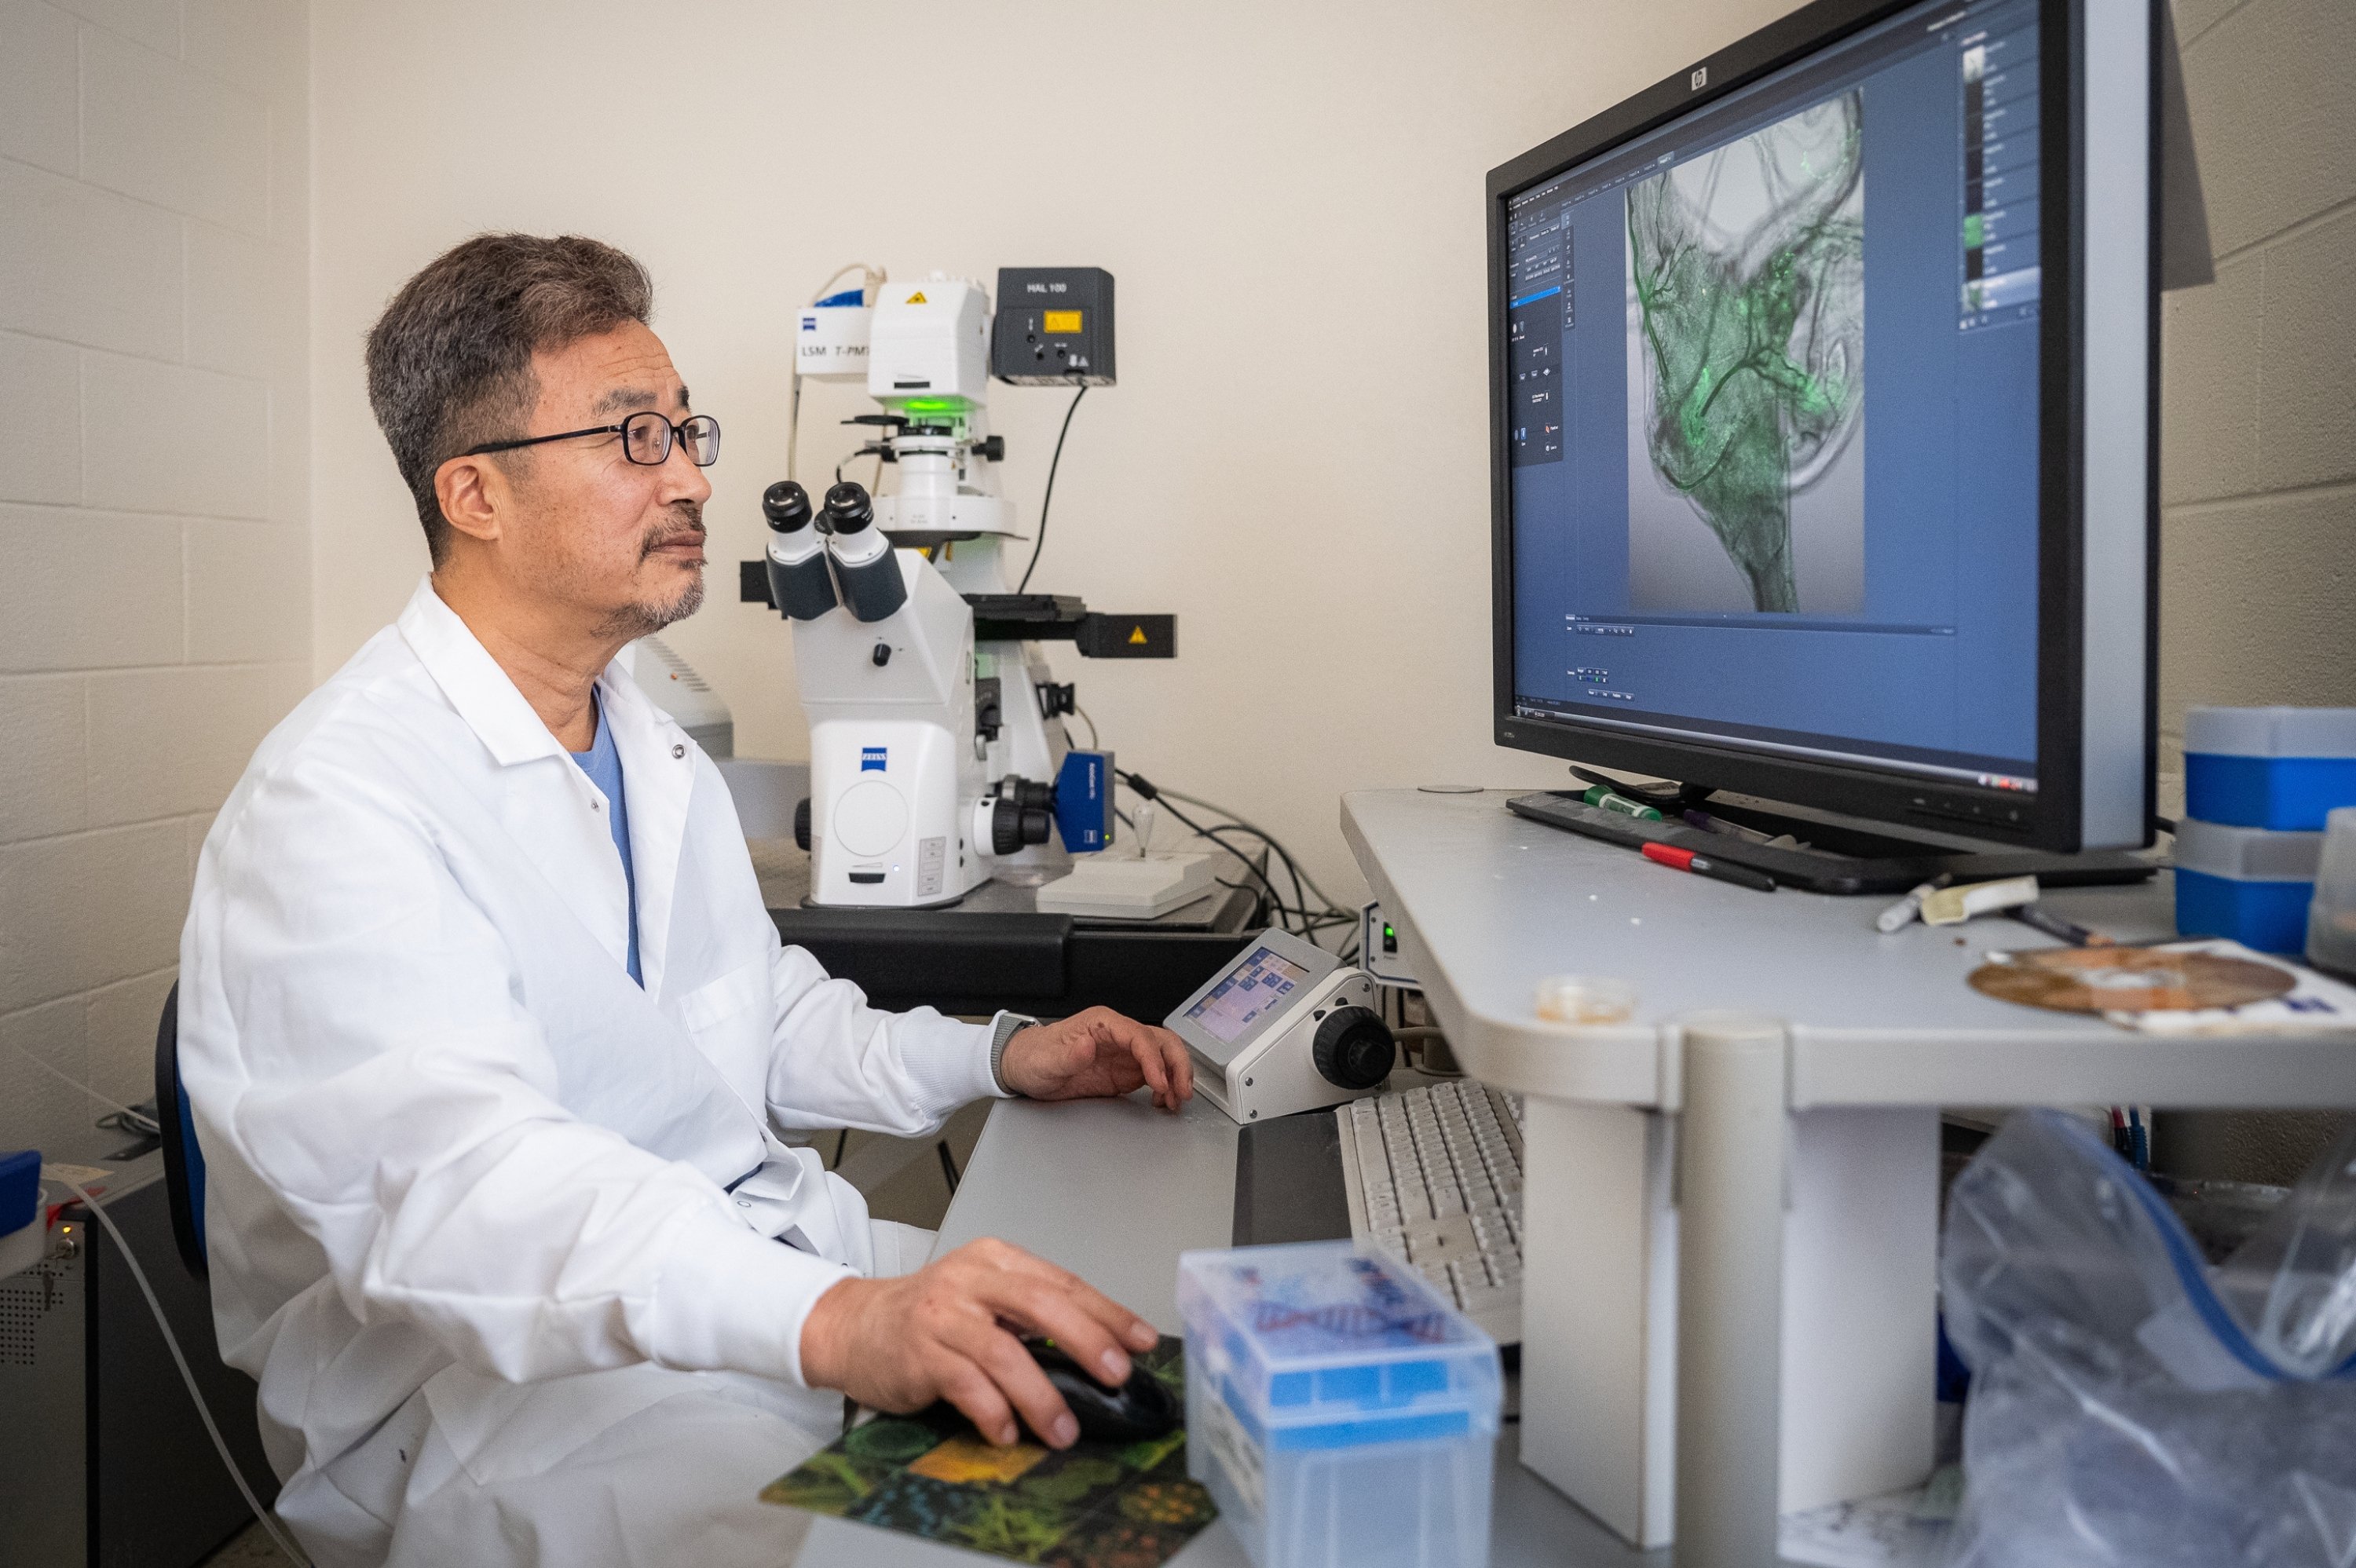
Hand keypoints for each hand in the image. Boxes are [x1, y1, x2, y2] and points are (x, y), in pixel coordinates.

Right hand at [798, 1237, 1159, 1448]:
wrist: (852, 1325)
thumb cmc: (925, 1317)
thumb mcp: (980, 1297)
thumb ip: (1028, 1314)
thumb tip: (1097, 1352)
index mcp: (994, 1260)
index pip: (1062, 1282)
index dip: (1107, 1312)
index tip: (1141, 1340)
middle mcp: (970, 1281)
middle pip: (1041, 1305)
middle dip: (1087, 1341)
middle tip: (1117, 1375)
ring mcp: (943, 1316)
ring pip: (1005, 1353)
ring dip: (1041, 1396)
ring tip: (1064, 1429)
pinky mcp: (920, 1353)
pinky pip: (966, 1386)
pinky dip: (993, 1413)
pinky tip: (1008, 1433)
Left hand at [1000, 1007, 1192, 1109]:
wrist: (1025, 1068)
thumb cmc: (1034, 1057)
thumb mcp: (1046, 1060)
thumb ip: (1068, 1055)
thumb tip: (1088, 1045)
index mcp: (1102, 1024)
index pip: (1139, 1035)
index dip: (1153, 1058)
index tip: (1158, 1082)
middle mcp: (1118, 1035)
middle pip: (1161, 1041)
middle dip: (1177, 1064)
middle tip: (1181, 1091)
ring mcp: (1124, 1054)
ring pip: (1163, 1057)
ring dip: (1176, 1076)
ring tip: (1176, 1100)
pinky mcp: (1125, 1072)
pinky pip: (1155, 1075)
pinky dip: (1165, 1087)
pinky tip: (1163, 1102)